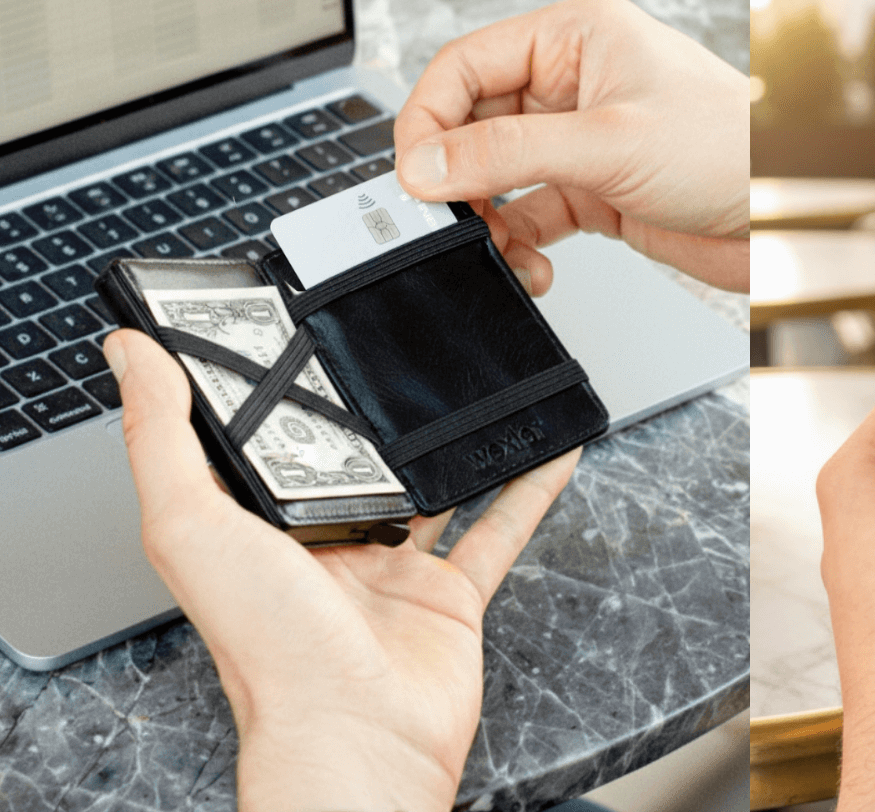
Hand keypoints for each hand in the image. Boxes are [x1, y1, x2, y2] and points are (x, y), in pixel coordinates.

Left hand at [103, 329, 578, 811]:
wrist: (358, 737)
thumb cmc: (269, 652)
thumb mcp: (191, 526)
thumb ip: (162, 437)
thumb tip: (130, 355)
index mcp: (257, 531)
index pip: (266, 444)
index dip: (279, 391)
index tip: (293, 332)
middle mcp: (325, 549)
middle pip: (358, 463)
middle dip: (376, 413)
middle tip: (399, 346)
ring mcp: (392, 573)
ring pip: (435, 489)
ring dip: (458, 443)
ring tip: (478, 387)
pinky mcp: (449, 596)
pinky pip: (499, 530)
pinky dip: (529, 488)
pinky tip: (550, 449)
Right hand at [393, 0, 748, 294]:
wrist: (785, 214)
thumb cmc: (730, 149)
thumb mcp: (608, 143)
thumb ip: (509, 153)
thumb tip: (429, 162)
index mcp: (577, 37)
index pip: (467, 65)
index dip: (429, 117)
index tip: (414, 171)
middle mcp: (575, 83)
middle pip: (476, 123)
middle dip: (457, 176)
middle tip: (448, 217)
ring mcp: (584, 139)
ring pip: (500, 175)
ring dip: (488, 217)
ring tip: (496, 247)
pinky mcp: (598, 190)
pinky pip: (533, 213)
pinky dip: (520, 242)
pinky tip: (529, 264)